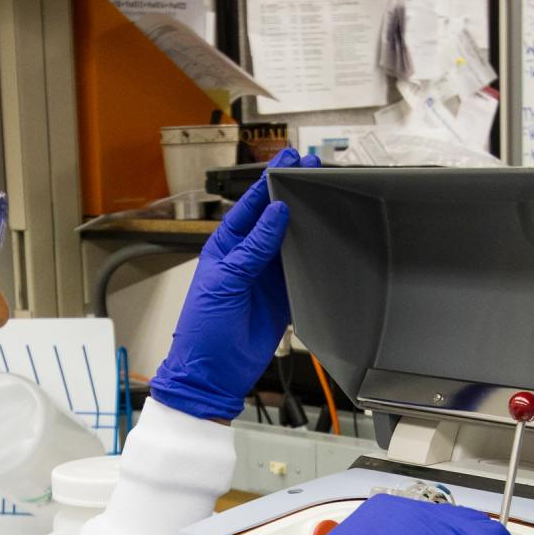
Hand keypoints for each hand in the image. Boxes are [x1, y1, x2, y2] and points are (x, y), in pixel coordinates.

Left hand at [149, 147, 319, 420]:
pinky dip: (316, 259)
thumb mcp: (225, 281)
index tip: (288, 161)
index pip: (251, 206)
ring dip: (308, 223)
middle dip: (294, 195)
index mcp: (226, 246)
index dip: (269, 182)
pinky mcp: (283, 297)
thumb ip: (253, 247)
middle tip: (316, 169)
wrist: (213, 374)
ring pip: (291, 242)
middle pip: (275, 219)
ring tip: (329, 196)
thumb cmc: (203, 329)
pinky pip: (302, 272)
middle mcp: (248, 257)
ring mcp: (266, 277)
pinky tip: (331, 242)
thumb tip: (276, 213)